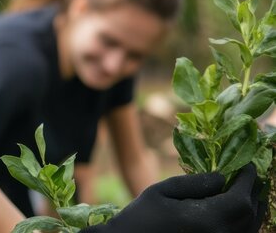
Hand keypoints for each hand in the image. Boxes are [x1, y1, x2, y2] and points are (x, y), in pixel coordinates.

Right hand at [80, 164, 262, 232]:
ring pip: (249, 228)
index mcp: (206, 220)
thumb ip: (194, 183)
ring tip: (245, 192)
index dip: (248, 180)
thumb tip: (222, 177)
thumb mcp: (161, 191)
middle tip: (247, 176)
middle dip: (252, 192)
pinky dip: (244, 223)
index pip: (240, 198)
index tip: (247, 166)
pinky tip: (235, 212)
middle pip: (249, 214)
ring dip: (251, 208)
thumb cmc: (140, 218)